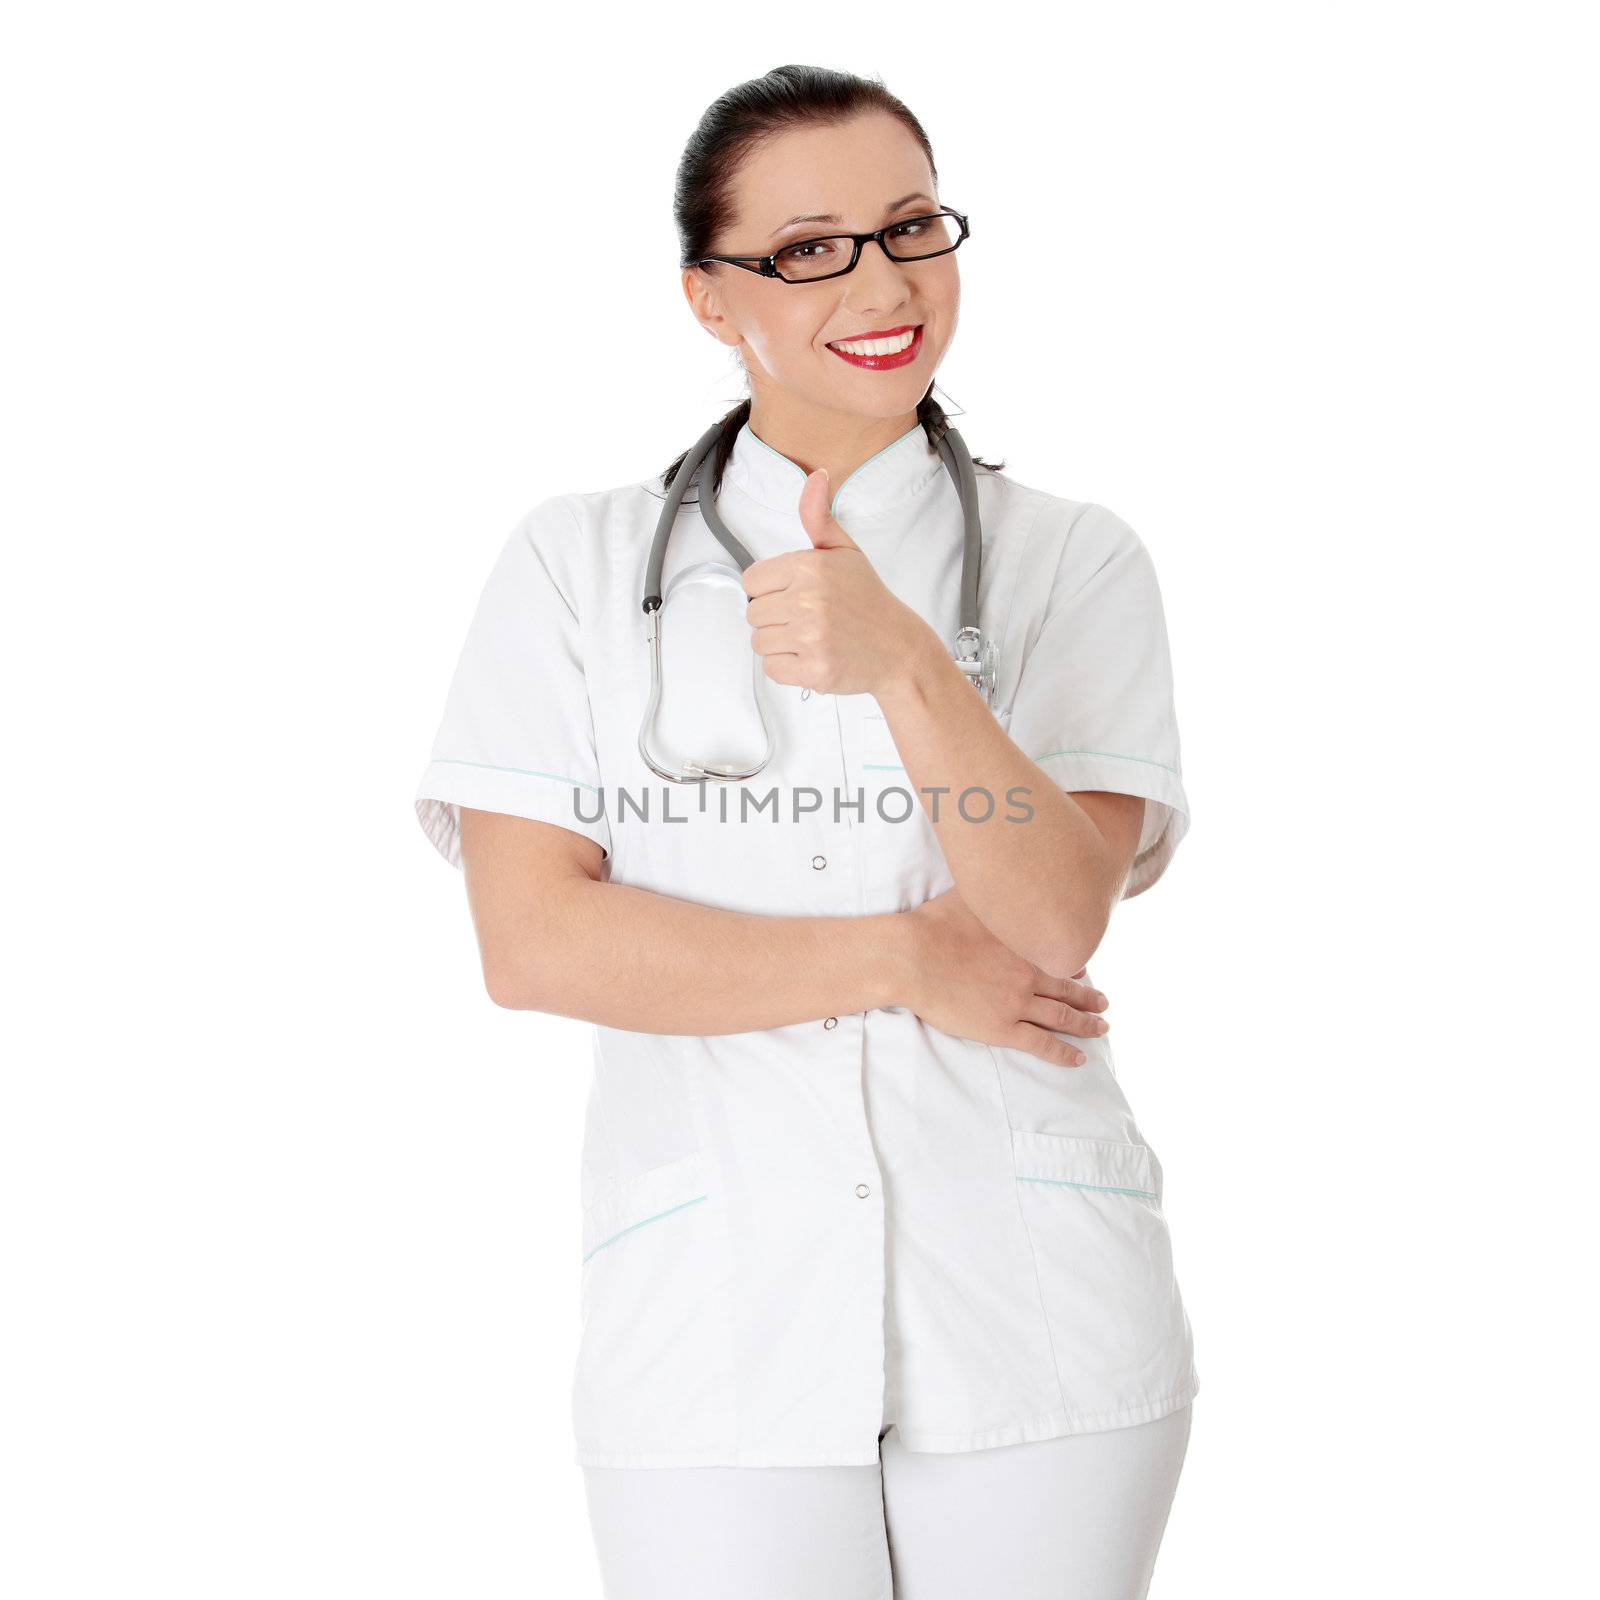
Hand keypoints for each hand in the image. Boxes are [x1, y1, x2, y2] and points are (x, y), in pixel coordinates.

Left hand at [743, 466, 939, 696]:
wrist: (899, 648)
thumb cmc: (869, 601)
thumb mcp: (845, 551)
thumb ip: (819, 517)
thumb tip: (815, 477)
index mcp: (809, 567)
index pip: (751, 580)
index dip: (769, 589)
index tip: (792, 594)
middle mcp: (807, 600)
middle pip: (753, 613)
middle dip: (775, 617)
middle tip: (806, 618)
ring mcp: (810, 637)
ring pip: (759, 642)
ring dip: (780, 643)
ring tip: (810, 637)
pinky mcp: (813, 669)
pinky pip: (772, 668)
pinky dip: (788, 667)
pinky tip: (811, 655)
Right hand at [897, 887, 1109, 1068]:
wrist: (912, 956)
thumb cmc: (933, 924)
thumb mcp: (968, 895)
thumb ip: (989, 891)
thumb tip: (997, 871)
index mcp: (1023, 944)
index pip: (1059, 957)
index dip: (1074, 966)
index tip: (1083, 971)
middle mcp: (1027, 974)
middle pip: (1069, 989)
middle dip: (1089, 998)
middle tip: (1105, 1003)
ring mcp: (1016, 1004)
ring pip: (1062, 1017)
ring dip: (1086, 1024)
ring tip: (1101, 1029)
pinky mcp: (1001, 1029)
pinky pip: (1041, 1044)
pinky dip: (1063, 1053)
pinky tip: (1078, 1059)